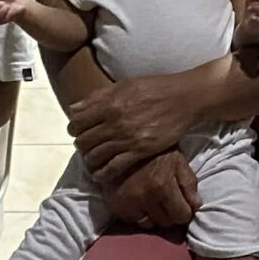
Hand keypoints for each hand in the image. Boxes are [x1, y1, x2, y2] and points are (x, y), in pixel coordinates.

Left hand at [70, 73, 199, 184]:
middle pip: (83, 141)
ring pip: (95, 156)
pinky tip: (100, 175)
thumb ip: (98, 96)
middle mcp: (115, 121)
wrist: (184, 99)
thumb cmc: (155, 88)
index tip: (79, 131)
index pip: (77, 122)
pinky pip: (113, 167)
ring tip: (93, 159)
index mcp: (109, 103)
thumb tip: (74, 108)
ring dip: (90, 160)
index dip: (74, 129)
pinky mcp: (140, 150)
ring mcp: (127, 137)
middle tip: (87, 146)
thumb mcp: (125, 84)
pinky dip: (102, 174)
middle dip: (81, 145)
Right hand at [101, 150, 201, 228]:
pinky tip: (139, 201)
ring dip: (152, 216)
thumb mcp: (178, 161)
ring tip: (152, 201)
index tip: (181, 205)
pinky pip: (131, 220)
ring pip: (147, 224)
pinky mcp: (114, 204)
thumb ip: (189, 184)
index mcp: (163, 185)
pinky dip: (137, 214)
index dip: (184, 212)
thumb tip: (196, 206)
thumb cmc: (155, 150)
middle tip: (166, 201)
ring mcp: (128, 202)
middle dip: (169, 214)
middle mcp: (145, 197)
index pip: (181, 216)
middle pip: (165, 222)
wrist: (123, 142)